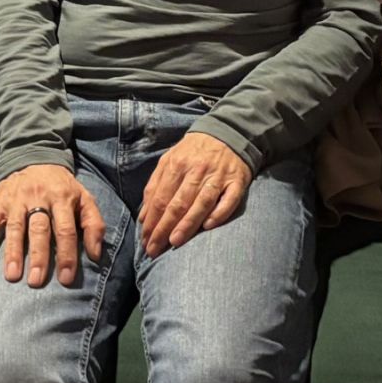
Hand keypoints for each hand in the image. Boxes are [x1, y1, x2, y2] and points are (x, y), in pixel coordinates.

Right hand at [0, 163, 106, 287]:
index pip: (65, 229)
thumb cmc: (62, 187)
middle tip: (36, 281)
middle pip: (38, 229)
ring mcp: (16, 199)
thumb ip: (94, 224)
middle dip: (38, 256)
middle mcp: (38, 197)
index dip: (66, 254)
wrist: (34, 157)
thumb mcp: (84, 198)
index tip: (66, 278)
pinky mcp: (0, 202)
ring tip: (12, 275)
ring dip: (12, 252)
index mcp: (62, 197)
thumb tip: (96, 255)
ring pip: (14, 227)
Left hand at [137, 132, 250, 256]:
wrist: (228, 132)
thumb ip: (155, 185)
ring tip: (175, 242)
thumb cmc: (194, 152)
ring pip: (201, 202)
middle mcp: (197, 170)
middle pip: (178, 203)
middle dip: (164, 228)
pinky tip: (208, 227)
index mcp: (177, 164)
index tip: (145, 240)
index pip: (161, 198)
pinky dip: (219, 213)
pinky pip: (229, 200)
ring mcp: (218, 176)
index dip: (152, 220)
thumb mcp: (170, 159)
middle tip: (154, 250)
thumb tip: (143, 216)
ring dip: (187, 224)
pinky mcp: (237, 181)